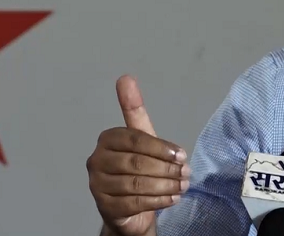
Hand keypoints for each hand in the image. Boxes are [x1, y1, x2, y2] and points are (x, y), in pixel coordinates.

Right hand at [87, 75, 190, 235]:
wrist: (130, 206)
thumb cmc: (138, 167)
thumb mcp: (142, 138)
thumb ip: (135, 110)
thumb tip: (125, 78)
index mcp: (107, 139)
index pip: (135, 139)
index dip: (161, 148)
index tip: (182, 155)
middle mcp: (96, 161)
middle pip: (136, 163)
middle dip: (166, 169)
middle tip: (187, 174)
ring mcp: (98, 185)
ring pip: (136, 184)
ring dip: (165, 186)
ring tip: (183, 186)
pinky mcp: (105, 207)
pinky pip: (135, 203)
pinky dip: (158, 201)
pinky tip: (172, 199)